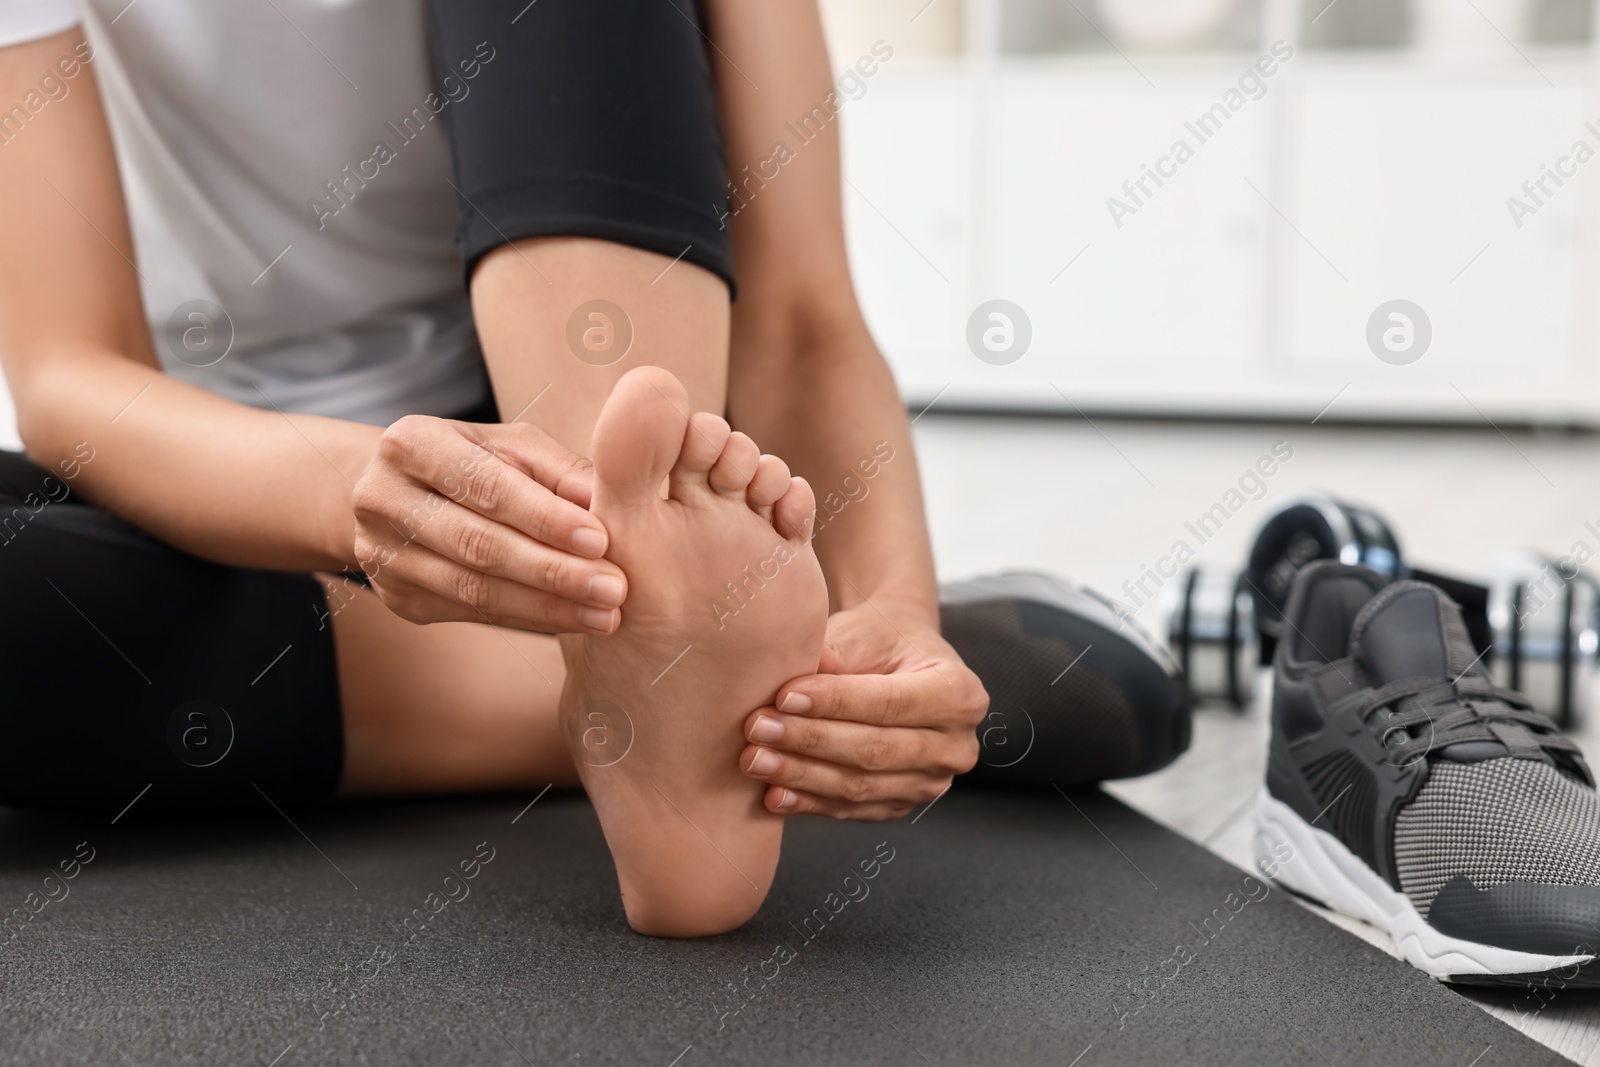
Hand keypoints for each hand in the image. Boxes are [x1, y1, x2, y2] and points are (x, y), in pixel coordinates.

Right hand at [351, 415, 625, 631]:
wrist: (400, 494)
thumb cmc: (474, 462)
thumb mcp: (511, 447)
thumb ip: (559, 471)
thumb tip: (612, 502)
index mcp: (411, 444)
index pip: (486, 486)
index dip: (544, 517)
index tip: (600, 540)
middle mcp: (382, 498)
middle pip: (478, 543)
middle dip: (554, 571)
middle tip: (614, 588)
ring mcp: (382, 553)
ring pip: (473, 588)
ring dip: (546, 606)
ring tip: (603, 615)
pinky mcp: (397, 596)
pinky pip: (471, 614)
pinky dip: (527, 619)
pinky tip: (569, 621)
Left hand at [738, 601, 987, 819]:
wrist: (896, 663)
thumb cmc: (881, 641)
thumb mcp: (865, 633)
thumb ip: (833, 655)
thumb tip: (788, 680)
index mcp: (960, 693)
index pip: (890, 703)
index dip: (836, 703)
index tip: (784, 696)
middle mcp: (956, 746)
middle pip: (875, 751)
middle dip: (810, 741)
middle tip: (758, 728)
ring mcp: (932, 783)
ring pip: (860, 786)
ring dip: (801, 776)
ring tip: (754, 759)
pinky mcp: (901, 805)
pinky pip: (852, 810)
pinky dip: (809, 803)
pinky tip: (773, 794)